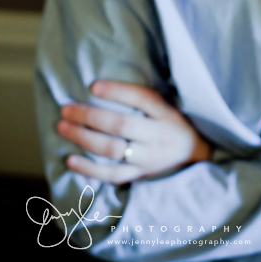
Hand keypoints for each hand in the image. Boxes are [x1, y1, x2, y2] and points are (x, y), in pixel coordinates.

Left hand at [57, 81, 211, 183]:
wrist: (197, 159)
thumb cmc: (176, 125)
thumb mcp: (169, 107)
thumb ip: (144, 99)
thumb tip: (104, 85)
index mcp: (167, 114)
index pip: (142, 98)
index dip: (117, 92)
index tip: (93, 86)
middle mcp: (158, 136)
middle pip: (120, 125)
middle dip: (89, 116)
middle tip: (66, 108)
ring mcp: (149, 159)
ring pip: (112, 150)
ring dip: (83, 138)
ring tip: (63, 127)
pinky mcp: (141, 176)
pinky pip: (112, 174)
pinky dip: (89, 168)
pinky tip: (70, 159)